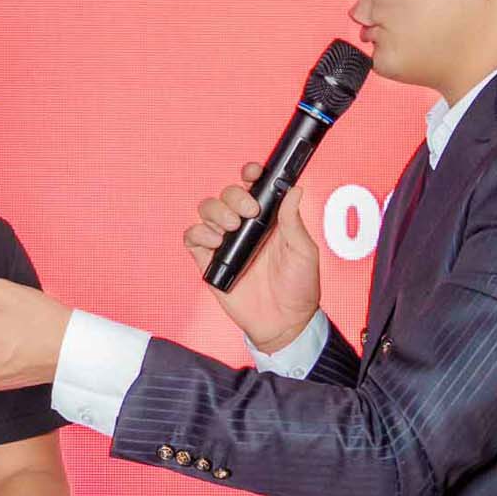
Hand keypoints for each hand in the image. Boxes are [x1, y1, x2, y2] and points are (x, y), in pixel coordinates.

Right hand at [186, 162, 321, 352]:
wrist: (284, 322)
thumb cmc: (299, 288)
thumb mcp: (304, 251)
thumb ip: (293, 221)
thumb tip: (294, 190)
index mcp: (268, 220)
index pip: (253, 187)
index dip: (250, 175)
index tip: (254, 173)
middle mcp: (245, 228)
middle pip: (226, 195)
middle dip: (234, 196)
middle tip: (248, 212)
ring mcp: (226, 244)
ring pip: (207, 211)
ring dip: (216, 212)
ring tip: (232, 229)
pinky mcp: (210, 262)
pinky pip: (192, 238)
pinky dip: (199, 234)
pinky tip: (216, 243)